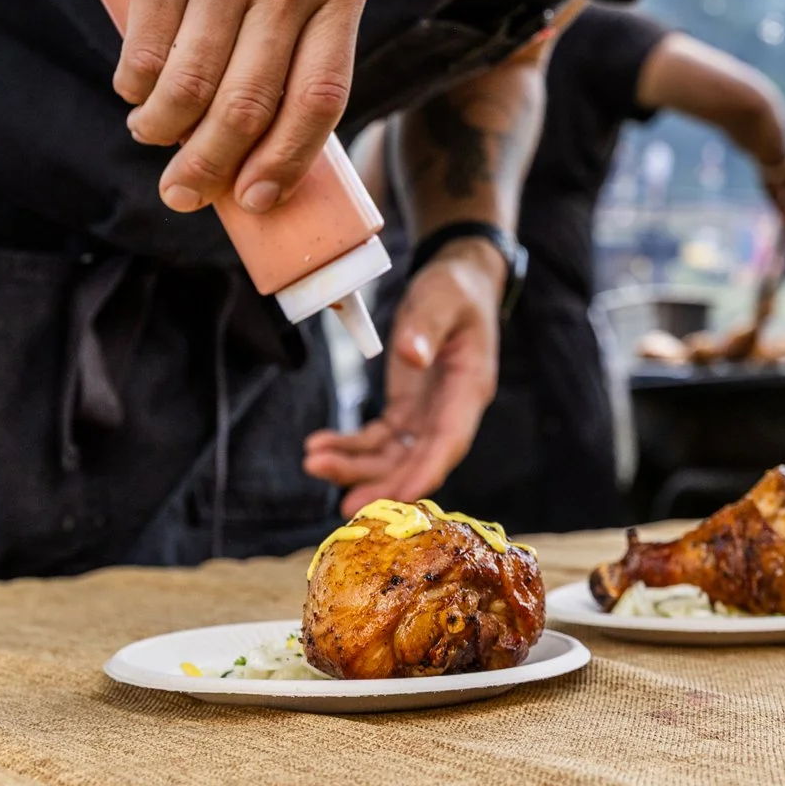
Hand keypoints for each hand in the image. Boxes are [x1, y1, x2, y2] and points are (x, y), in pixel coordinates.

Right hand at [108, 0, 368, 213]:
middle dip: (213, 168)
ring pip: (188, 86)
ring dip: (163, 133)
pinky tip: (135, 90)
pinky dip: (135, 86)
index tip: (259, 201)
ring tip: (152, 137)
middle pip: (249, 105)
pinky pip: (143, 48)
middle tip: (185, 194)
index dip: (289, 161)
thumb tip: (277, 125)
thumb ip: (313, 14)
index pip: (323, 97)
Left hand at [303, 242, 503, 510]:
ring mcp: (428, 413)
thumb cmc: (455, 287)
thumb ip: (427, 325)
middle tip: (343, 505)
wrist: (458, 280)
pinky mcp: (407, 408)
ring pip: (393, 456)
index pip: (450, 441)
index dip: (426, 472)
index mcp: (469, 388)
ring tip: (314, 463)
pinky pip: (378, 438)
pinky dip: (351, 445)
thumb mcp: (443, 297)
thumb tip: (411, 355)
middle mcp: (451, 411)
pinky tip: (320, 445)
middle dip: (380, 483)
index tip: (400, 499)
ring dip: (356, 467)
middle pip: (416, 460)